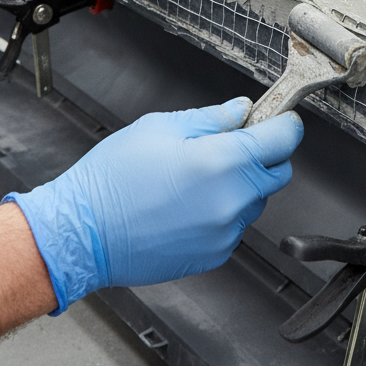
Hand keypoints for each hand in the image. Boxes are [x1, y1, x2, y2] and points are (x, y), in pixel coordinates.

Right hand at [6, 97, 303, 310]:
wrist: (82, 233)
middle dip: (264, 155)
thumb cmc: (113, 178)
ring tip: (197, 177)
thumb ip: (211, 118)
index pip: (283, 139)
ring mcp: (225, 233)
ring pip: (256, 201)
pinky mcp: (214, 255)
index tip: (278, 118)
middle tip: (230, 144)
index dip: (283, 123)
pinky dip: (223, 212)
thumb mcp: (161, 127)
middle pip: (278, 172)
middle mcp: (232, 201)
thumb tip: (241, 111)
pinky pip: (234, 227)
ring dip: (242, 185)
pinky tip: (187, 204)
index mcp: (224, 161)